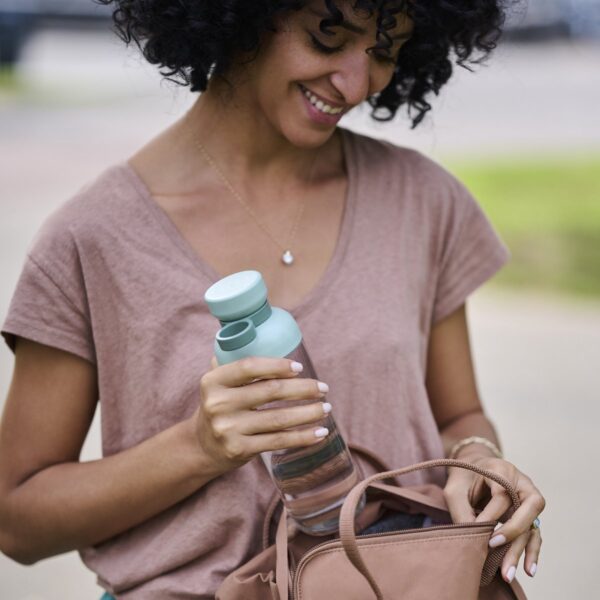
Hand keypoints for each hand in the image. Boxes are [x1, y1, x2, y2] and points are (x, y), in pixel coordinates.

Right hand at [193, 356, 329, 473]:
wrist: (202, 447)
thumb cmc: (221, 406)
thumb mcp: (219, 383)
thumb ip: (238, 363)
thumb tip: (273, 341)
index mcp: (213, 381)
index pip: (249, 367)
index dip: (277, 365)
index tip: (300, 367)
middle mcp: (218, 404)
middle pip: (271, 391)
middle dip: (303, 389)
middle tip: (324, 388)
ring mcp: (228, 429)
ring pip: (279, 419)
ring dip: (308, 412)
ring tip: (326, 408)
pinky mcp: (239, 450)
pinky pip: (278, 442)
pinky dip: (303, 437)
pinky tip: (320, 433)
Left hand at [443, 454, 544, 583]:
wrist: (472, 468)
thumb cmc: (462, 479)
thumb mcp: (454, 491)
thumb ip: (462, 512)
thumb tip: (474, 542)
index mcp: (502, 470)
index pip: (502, 495)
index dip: (491, 516)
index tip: (480, 535)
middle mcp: (521, 482)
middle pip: (527, 510)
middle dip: (513, 537)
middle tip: (497, 558)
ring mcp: (529, 498)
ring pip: (531, 525)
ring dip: (521, 551)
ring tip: (509, 573)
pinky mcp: (530, 514)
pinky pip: (534, 533)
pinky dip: (531, 552)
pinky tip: (528, 570)